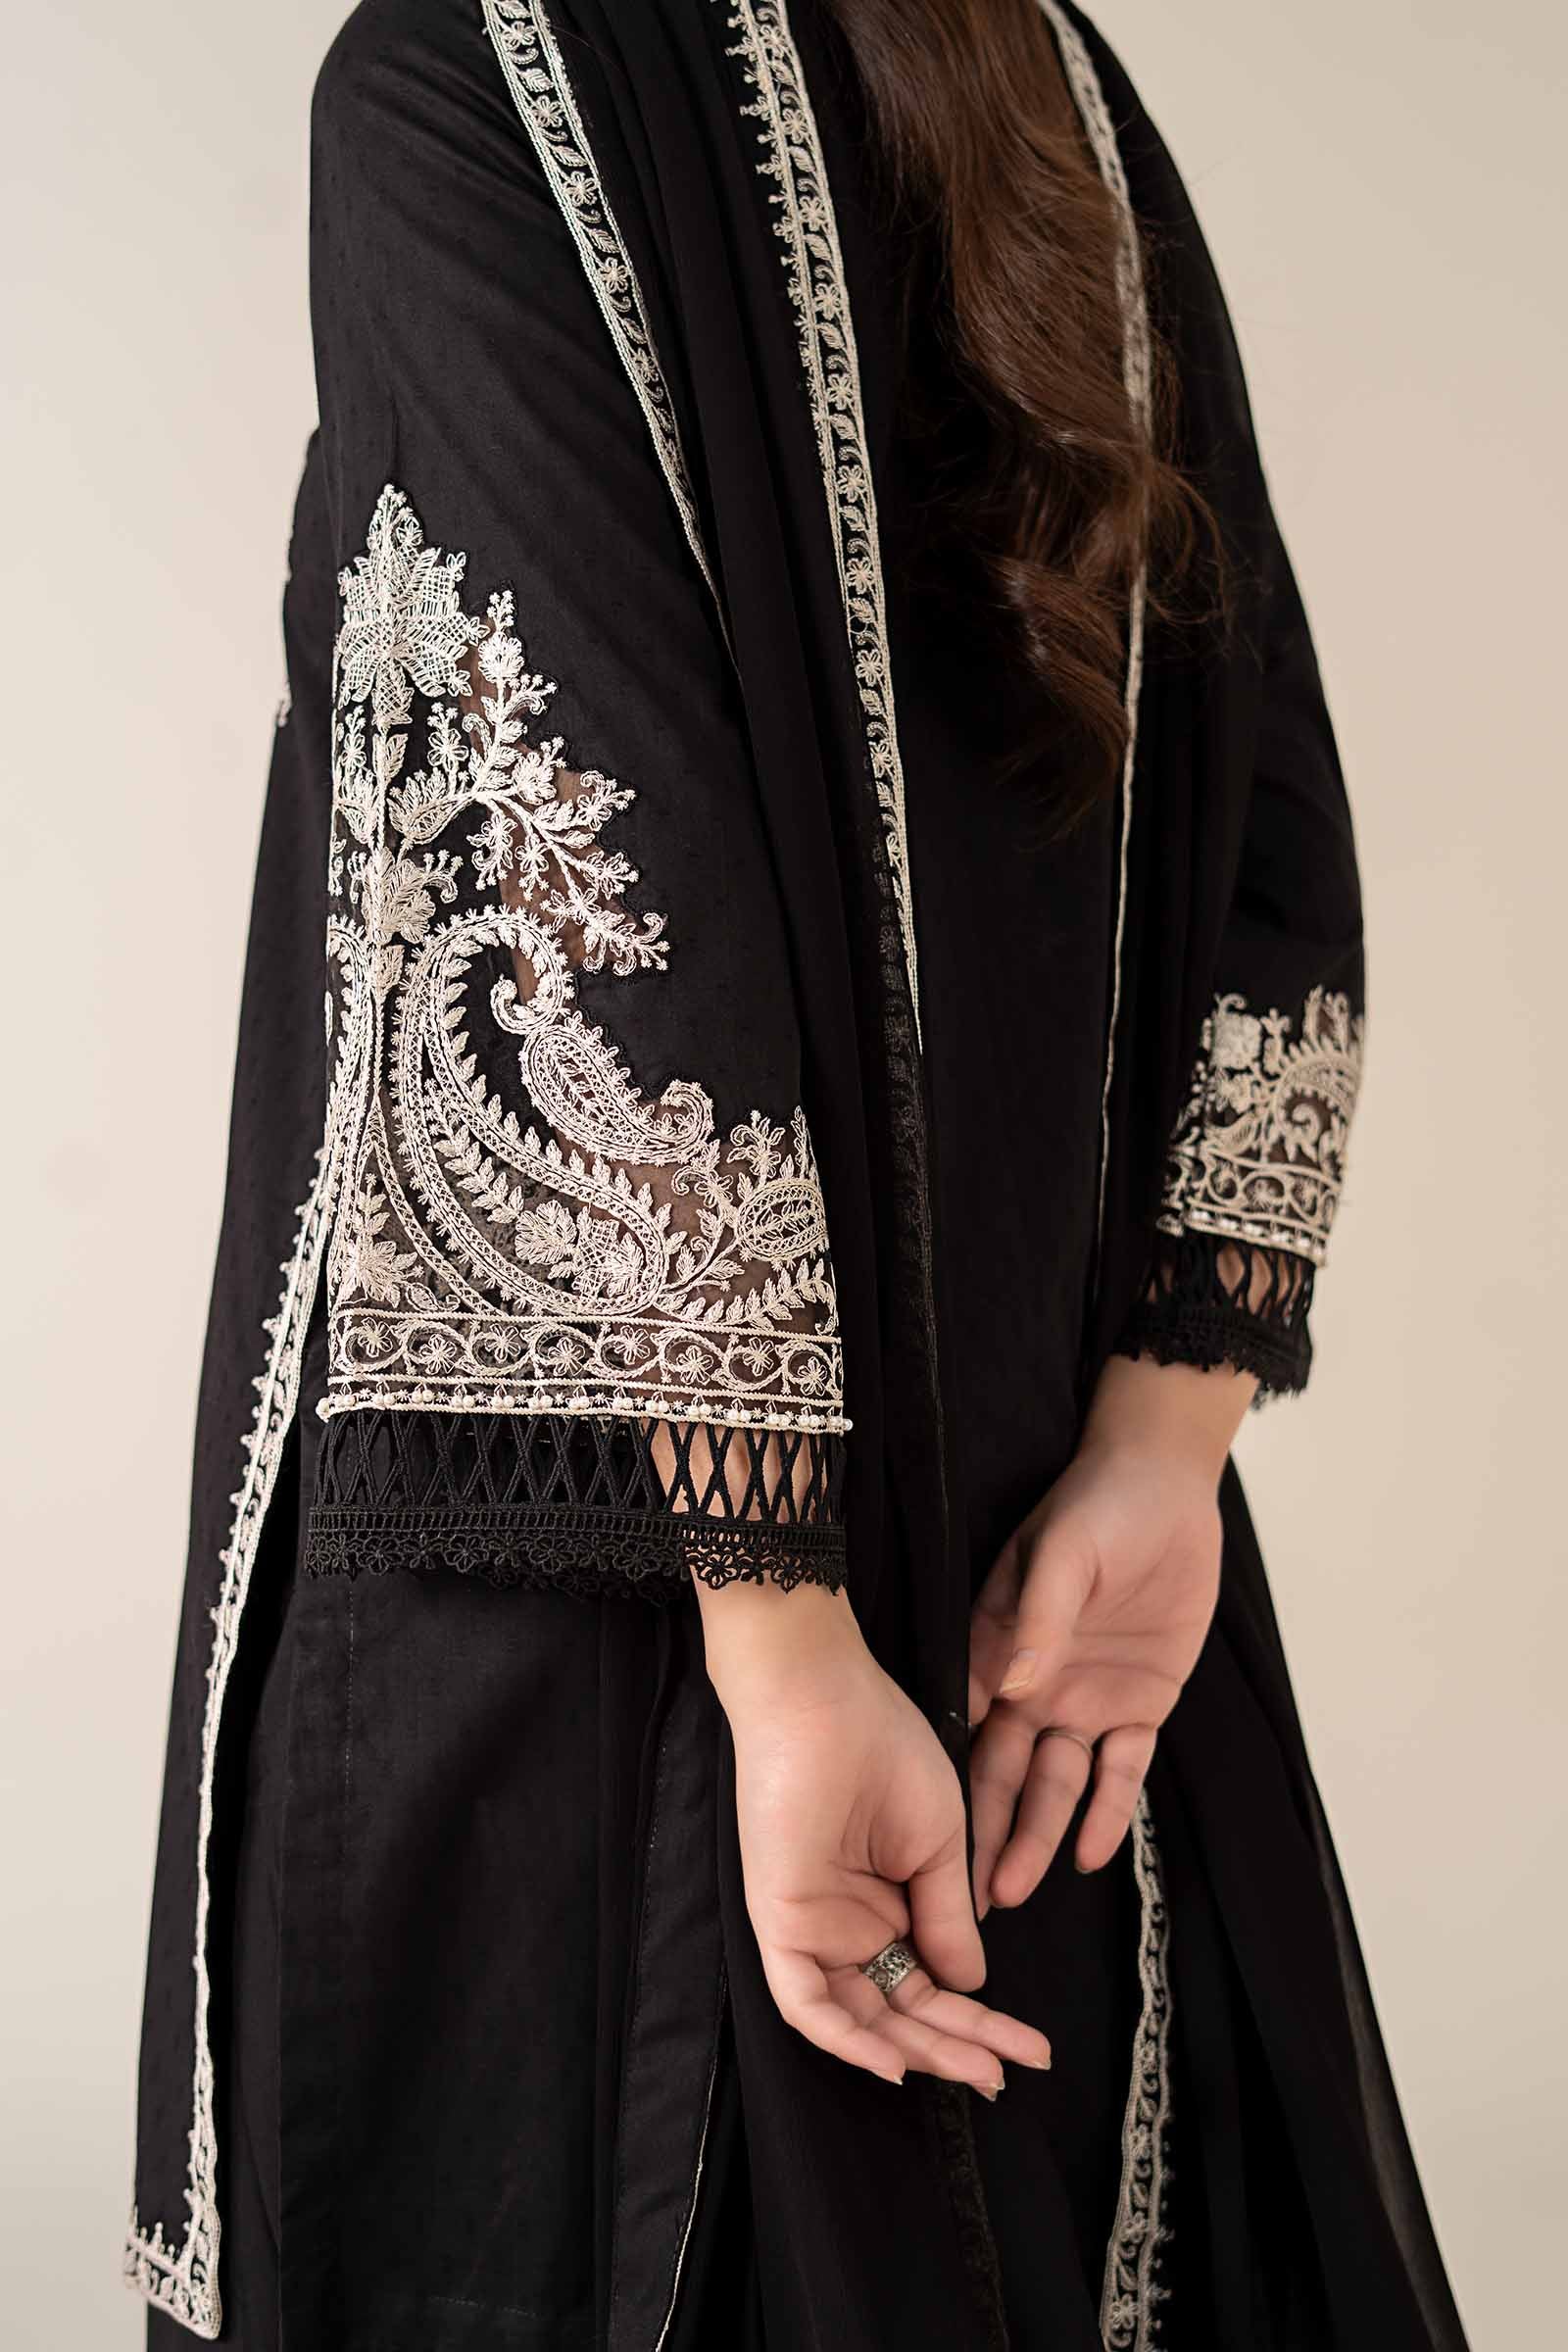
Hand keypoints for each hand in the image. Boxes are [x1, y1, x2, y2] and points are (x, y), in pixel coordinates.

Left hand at [697, 1578, 1051, 2091]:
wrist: (827, 1699)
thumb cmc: (885, 1747)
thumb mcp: (940, 1843)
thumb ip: (950, 1919)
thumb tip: (971, 1986)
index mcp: (889, 1899)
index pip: (934, 1980)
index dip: (980, 2019)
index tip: (1030, 2047)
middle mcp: (850, 1922)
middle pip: (904, 2008)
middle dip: (959, 2045)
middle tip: (1010, 2076)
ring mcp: (814, 1925)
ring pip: (862, 2017)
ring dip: (918, 2051)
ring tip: (977, 2074)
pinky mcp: (779, 1921)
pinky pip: (806, 2003)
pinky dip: (848, 2040)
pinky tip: (895, 2066)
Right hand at [967, 1355, 1251, 1913]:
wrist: (1164, 1485)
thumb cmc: (1097, 1506)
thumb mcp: (1061, 1554)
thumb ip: (1039, 1622)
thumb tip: (1009, 1690)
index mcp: (996, 1648)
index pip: (966, 1729)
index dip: (948, 1788)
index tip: (924, 1849)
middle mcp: (1032, 1684)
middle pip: (1005, 1772)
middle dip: (986, 1834)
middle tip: (970, 1901)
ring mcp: (1084, 1699)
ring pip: (1057, 1784)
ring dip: (1037, 1835)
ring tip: (1015, 1890)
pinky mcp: (1138, 1704)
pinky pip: (1122, 1770)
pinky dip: (1108, 1812)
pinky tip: (1092, 1856)